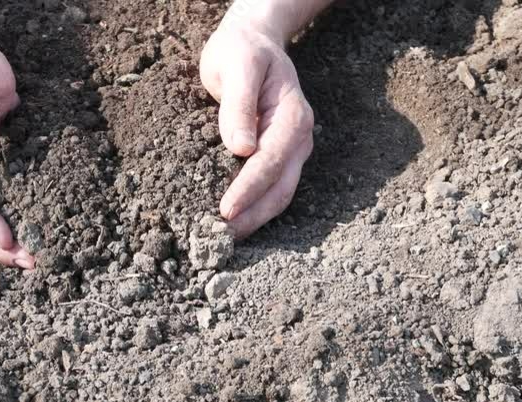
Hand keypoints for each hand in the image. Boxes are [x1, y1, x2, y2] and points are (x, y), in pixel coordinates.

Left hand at [200, 20, 314, 238]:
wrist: (254, 43)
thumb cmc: (242, 51)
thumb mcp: (237, 66)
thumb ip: (238, 105)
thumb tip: (240, 148)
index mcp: (292, 116)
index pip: (271, 161)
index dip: (249, 189)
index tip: (225, 211)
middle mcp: (299, 137)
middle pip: (281, 188)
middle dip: (254, 216)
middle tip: (222, 239)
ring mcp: (293, 149)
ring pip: (280, 194)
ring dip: (255, 218)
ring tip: (226, 238)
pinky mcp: (280, 157)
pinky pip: (272, 189)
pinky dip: (255, 208)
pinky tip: (234, 221)